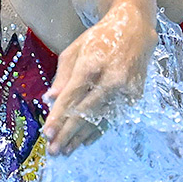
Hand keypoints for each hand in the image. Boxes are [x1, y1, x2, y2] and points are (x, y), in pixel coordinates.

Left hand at [40, 24, 147, 156]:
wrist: (135, 30)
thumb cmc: (99, 39)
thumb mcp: (75, 50)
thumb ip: (62, 77)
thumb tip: (49, 100)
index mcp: (93, 64)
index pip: (72, 96)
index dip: (58, 116)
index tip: (47, 133)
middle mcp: (112, 78)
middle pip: (86, 112)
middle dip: (68, 133)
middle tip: (54, 150)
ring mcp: (126, 89)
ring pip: (100, 119)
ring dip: (82, 137)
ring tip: (66, 150)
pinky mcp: (135, 95)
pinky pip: (113, 117)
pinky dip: (98, 130)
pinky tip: (85, 141)